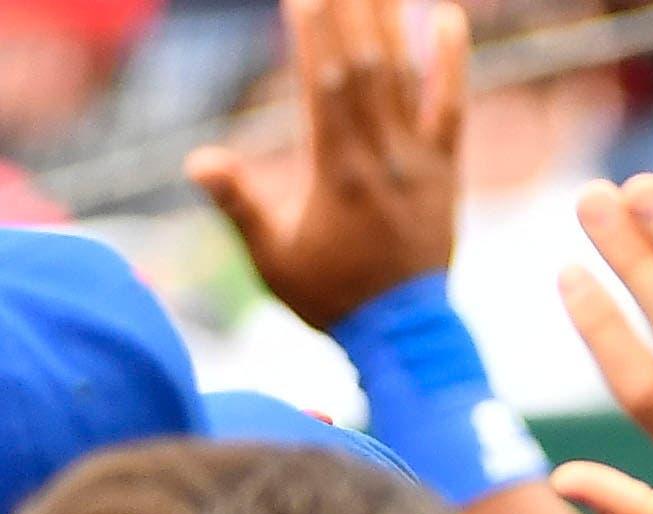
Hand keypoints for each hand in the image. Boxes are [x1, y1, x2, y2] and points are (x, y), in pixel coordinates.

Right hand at [186, 0, 467, 329]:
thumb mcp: (272, 260)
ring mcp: (421, 164)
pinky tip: (447, 16)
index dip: (316, 33)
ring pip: (406, 78)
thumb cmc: (332, 298)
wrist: (406, 339)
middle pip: (367, 69)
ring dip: (391, 19)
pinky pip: (451, 109)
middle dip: (350, 10)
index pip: (327, 87)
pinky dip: (450, 63)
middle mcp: (386, 160)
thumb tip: (198, 161)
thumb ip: (239, 206)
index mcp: (340, 175)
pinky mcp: (447, 173)